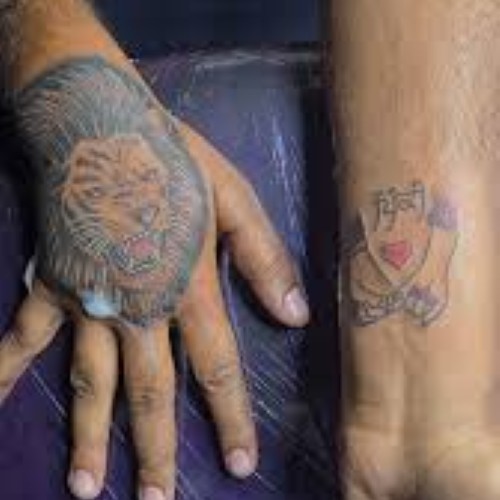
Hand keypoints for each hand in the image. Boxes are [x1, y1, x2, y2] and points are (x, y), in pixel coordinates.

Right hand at [0, 57, 308, 499]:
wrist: (101, 124)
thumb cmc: (173, 158)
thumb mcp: (234, 197)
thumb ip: (263, 258)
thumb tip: (295, 315)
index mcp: (186, 288)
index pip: (215, 366)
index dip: (230, 415)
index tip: (239, 464)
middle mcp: (136, 308)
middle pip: (149, 392)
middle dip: (157, 451)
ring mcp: (87, 300)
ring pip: (91, 381)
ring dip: (91, 437)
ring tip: (89, 489)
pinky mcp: (51, 283)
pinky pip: (23, 334)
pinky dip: (5, 369)